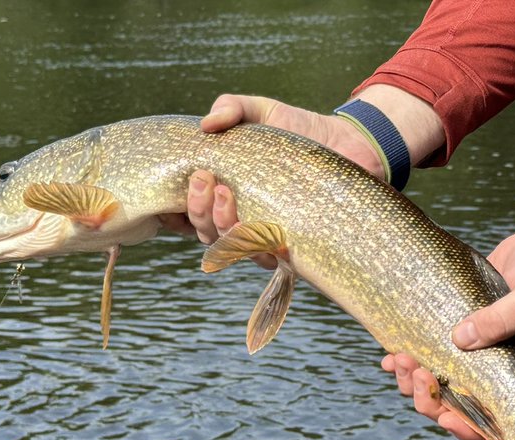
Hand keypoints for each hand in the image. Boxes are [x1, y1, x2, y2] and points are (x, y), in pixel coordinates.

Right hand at [157, 95, 383, 252]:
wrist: (349, 143)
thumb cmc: (298, 130)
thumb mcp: (262, 111)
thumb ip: (232, 108)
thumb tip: (206, 125)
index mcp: (225, 196)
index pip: (189, 216)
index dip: (171, 215)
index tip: (165, 199)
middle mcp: (244, 221)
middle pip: (207, 234)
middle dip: (198, 210)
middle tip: (204, 179)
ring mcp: (270, 237)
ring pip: (235, 248)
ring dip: (222, 224)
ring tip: (225, 192)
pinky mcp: (299, 247)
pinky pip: (272, 257)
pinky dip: (260, 243)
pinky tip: (261, 223)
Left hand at [382, 198, 514, 439]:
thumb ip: (501, 319)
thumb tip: (460, 340)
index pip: (497, 420)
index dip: (469, 427)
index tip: (444, 416)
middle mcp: (499, 374)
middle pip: (459, 407)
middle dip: (430, 398)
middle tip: (415, 371)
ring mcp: (478, 355)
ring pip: (440, 385)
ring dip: (415, 381)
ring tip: (399, 359)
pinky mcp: (460, 334)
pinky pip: (431, 356)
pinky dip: (410, 360)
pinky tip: (392, 353)